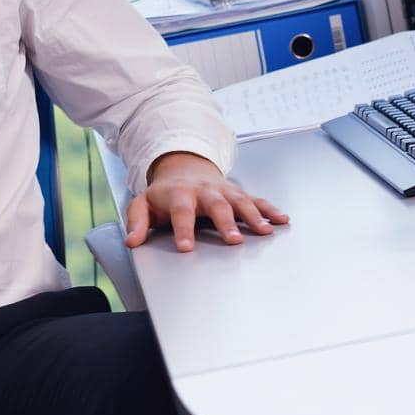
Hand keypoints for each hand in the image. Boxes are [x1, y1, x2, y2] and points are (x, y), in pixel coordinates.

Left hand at [123, 151, 288, 252]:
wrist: (183, 166)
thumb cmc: (164, 193)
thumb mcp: (143, 204)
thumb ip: (137, 222)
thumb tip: (132, 242)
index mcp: (179, 194)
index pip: (180, 211)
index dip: (183, 229)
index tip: (186, 248)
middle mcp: (204, 191)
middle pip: (216, 205)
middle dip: (225, 223)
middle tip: (234, 241)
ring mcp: (224, 191)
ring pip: (240, 201)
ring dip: (253, 216)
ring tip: (265, 231)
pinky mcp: (237, 193)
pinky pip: (256, 200)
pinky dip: (269, 209)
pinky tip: (282, 220)